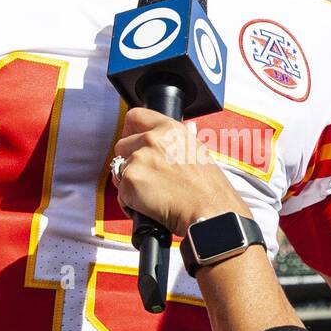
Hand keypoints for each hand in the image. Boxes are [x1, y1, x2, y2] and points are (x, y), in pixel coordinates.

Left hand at [113, 107, 246, 237]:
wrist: (210, 213)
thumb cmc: (209, 190)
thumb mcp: (198, 152)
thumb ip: (178, 141)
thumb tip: (175, 134)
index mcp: (169, 129)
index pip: (135, 117)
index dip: (130, 131)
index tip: (132, 141)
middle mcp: (152, 140)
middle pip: (122, 145)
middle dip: (129, 161)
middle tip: (148, 177)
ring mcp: (138, 160)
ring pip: (120, 170)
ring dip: (131, 182)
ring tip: (153, 194)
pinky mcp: (130, 182)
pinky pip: (121, 192)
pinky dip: (130, 202)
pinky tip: (150, 205)